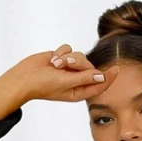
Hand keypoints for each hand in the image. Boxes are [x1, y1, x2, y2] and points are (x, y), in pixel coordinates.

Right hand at [0, 44, 119, 103]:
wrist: (24, 77)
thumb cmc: (42, 85)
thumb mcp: (65, 82)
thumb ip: (84, 78)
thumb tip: (101, 76)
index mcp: (79, 91)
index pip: (99, 84)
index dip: (109, 77)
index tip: (117, 69)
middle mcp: (76, 80)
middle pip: (89, 66)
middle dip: (77, 62)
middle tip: (64, 65)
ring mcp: (69, 69)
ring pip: (79, 56)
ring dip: (67, 57)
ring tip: (55, 64)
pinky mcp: (62, 59)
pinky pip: (69, 49)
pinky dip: (61, 52)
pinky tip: (52, 59)